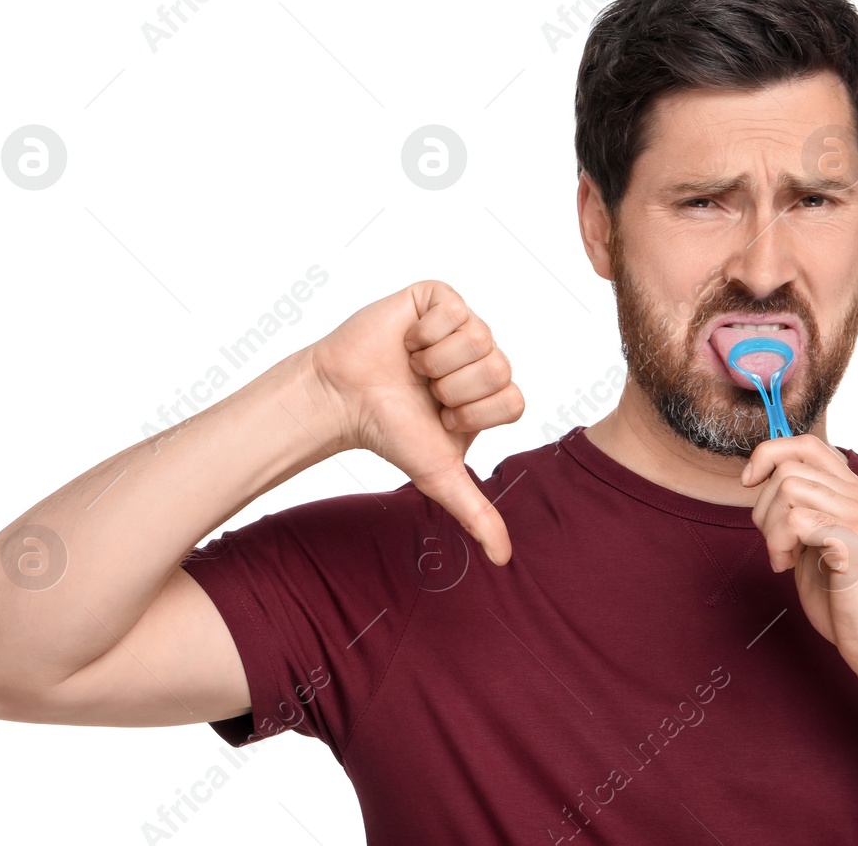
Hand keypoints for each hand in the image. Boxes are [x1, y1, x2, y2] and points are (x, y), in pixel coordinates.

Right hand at [308, 280, 523, 564]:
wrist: (343, 398)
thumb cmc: (390, 432)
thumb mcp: (439, 475)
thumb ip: (476, 513)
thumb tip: (504, 561)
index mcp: (493, 393)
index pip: (514, 400)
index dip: (474, 412)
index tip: (442, 415)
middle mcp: (485, 356)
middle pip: (499, 367)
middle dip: (452, 387)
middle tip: (424, 390)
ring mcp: (465, 324)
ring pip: (478, 337)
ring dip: (435, 360)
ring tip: (413, 367)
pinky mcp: (439, 297)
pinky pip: (454, 310)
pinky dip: (424, 332)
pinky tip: (407, 342)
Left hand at [740, 434, 857, 684]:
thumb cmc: (846, 601)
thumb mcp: (817, 544)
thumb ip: (801, 512)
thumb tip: (763, 483)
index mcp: (856, 494)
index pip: (808, 445)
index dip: (769, 453)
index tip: (749, 482)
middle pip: (789, 467)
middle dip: (763, 505)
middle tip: (775, 543)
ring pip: (789, 489)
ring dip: (771, 527)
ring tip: (783, 558)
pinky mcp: (855, 540)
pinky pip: (797, 519)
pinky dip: (779, 544)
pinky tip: (788, 567)